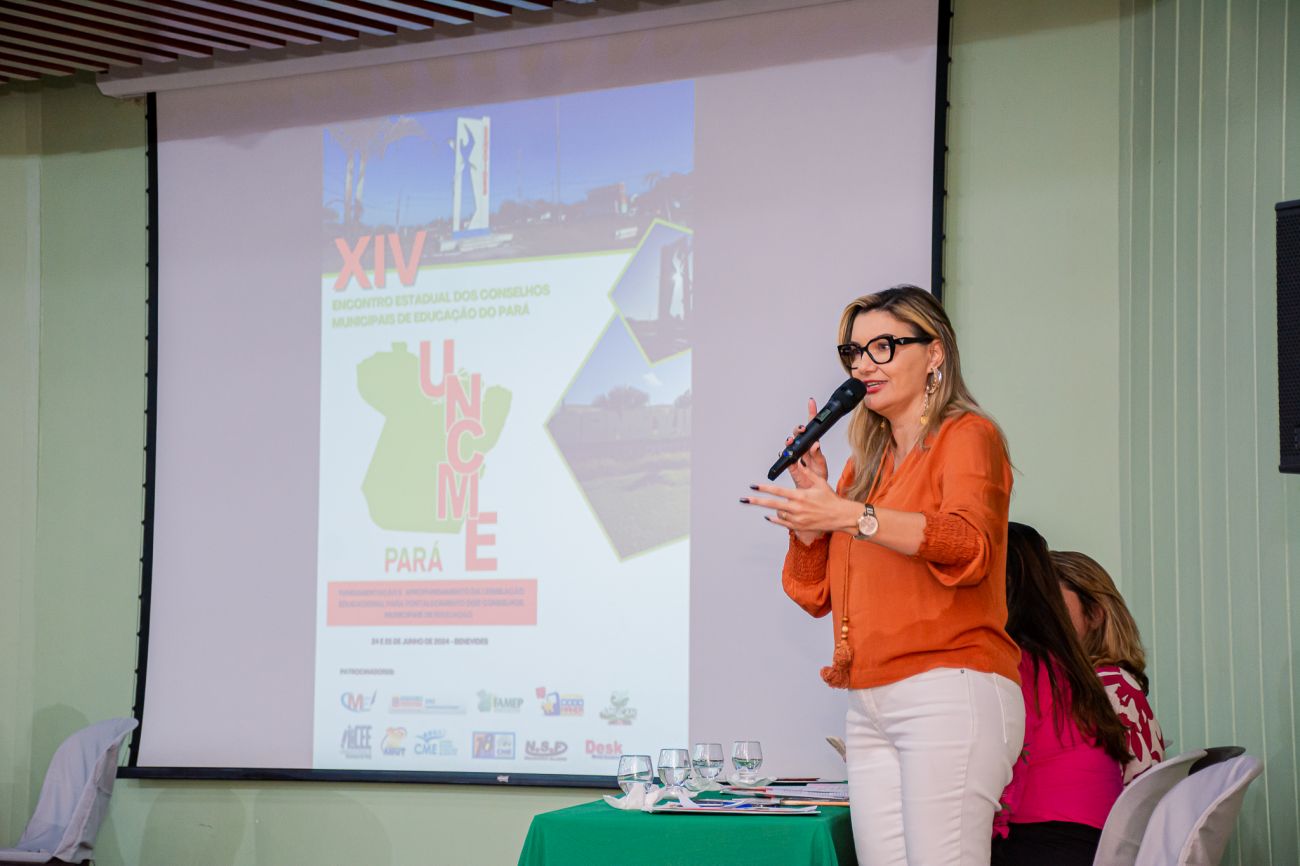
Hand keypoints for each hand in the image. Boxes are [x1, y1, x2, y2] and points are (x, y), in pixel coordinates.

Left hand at [743, 473, 857, 535]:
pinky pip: (782, 523)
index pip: (778, 491)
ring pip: (777, 513)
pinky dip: (775, 519)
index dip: (764, 488)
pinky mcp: (799, 527)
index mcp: (800, 496)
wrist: (839, 516)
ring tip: (779, 505)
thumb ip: (806, 472)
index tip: (754, 486)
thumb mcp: (819, 482)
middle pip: (772, 504)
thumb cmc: (830, 499)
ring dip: (774, 509)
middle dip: (756, 501)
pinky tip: (769, 516)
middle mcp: (797, 508)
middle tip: (744, 499)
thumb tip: (798, 461)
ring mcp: (797, 519)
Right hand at [784, 398, 827, 488]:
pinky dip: (783, 455)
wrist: (813, 492)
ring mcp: (796, 457)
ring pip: (791, 445)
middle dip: (798, 429)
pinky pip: (786, 459)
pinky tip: (783, 452)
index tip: (811, 402)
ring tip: (791, 440)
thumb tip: (815, 445)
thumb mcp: (822, 466)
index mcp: (813, 447)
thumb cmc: (818, 478)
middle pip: (799, 435)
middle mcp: (804, 449)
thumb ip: (818, 455)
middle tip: (801, 429)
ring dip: (790, 441)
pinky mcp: (791, 466)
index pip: (812, 428)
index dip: (811, 414)